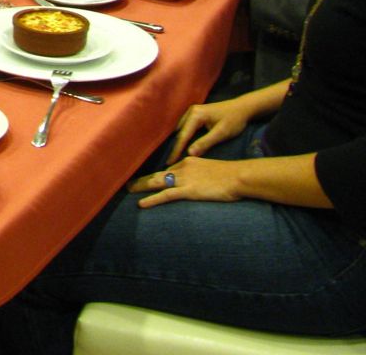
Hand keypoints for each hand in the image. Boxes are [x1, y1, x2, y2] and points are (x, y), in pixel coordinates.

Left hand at [128, 156, 243, 207]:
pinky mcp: (189, 190)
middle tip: (128, 183)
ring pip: (158, 183)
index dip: (156, 175)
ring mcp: (185, 179)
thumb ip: (201, 175)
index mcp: (189, 161)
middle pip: (159, 174)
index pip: (168, 169)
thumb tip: (197, 183)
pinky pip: (166, 195)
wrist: (238, 176)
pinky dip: (153, 199)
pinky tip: (142, 203)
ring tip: (128, 190)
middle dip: (143, 179)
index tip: (146, 179)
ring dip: (142, 187)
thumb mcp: (212, 170)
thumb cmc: (230, 175)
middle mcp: (183, 168)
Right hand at [166, 97, 251, 162]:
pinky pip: (186, 127)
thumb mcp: (221, 133)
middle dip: (175, 146)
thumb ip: (205, 143)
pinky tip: (183, 145)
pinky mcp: (197, 114)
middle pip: (180, 132)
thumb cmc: (234, 120)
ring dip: (179, 142)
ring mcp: (193, 111)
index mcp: (195, 115)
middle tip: (170, 162)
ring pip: (182, 129)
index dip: (176, 150)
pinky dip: (184, 137)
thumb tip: (189, 154)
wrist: (243, 107)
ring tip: (174, 155)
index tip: (169, 162)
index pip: (183, 136)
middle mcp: (191, 112)